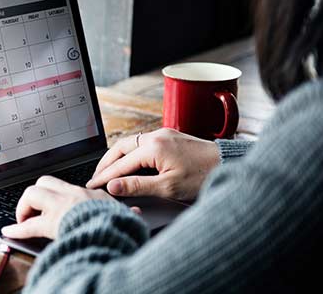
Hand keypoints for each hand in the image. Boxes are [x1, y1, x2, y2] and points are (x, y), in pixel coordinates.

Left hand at [1, 176, 121, 238]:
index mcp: (89, 194)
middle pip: (45, 182)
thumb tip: (136, 213)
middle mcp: (72, 196)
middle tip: (33, 210)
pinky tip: (9, 231)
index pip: (66, 187)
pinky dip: (17, 229)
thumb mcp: (125, 215)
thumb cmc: (121, 227)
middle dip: (35, 195)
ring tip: (25, 220)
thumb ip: (128, 213)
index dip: (53, 194)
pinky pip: (28, 225)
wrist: (115, 234)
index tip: (48, 202)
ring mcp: (60, 207)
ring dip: (25, 207)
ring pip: (32, 194)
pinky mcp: (52, 223)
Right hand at [86, 128, 220, 200]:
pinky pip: (142, 143)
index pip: (120, 164)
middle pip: (120, 147)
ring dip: (117, 157)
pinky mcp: (170, 137)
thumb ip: (137, 186)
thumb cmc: (204, 176)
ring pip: (130, 143)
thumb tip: (112, 186)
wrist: (230, 164)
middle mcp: (156, 136)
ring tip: (108, 171)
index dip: (104, 177)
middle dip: (106, 163)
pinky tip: (129, 163)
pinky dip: (130, 153)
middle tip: (96, 177)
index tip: (93, 186)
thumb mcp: (168, 187)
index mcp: (153, 147)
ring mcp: (164, 134)